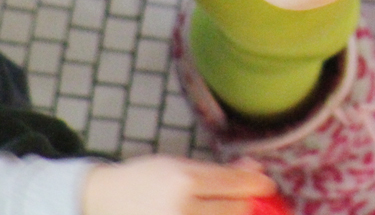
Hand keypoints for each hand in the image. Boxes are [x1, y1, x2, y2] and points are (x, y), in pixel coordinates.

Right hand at [81, 156, 276, 214]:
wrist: (105, 202)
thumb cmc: (146, 178)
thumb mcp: (181, 165)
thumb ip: (219, 171)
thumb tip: (257, 170)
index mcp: (184, 181)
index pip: (234, 184)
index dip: (257, 185)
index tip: (268, 185)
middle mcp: (181, 210)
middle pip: (234, 210)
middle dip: (247, 205)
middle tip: (251, 200)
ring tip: (232, 209)